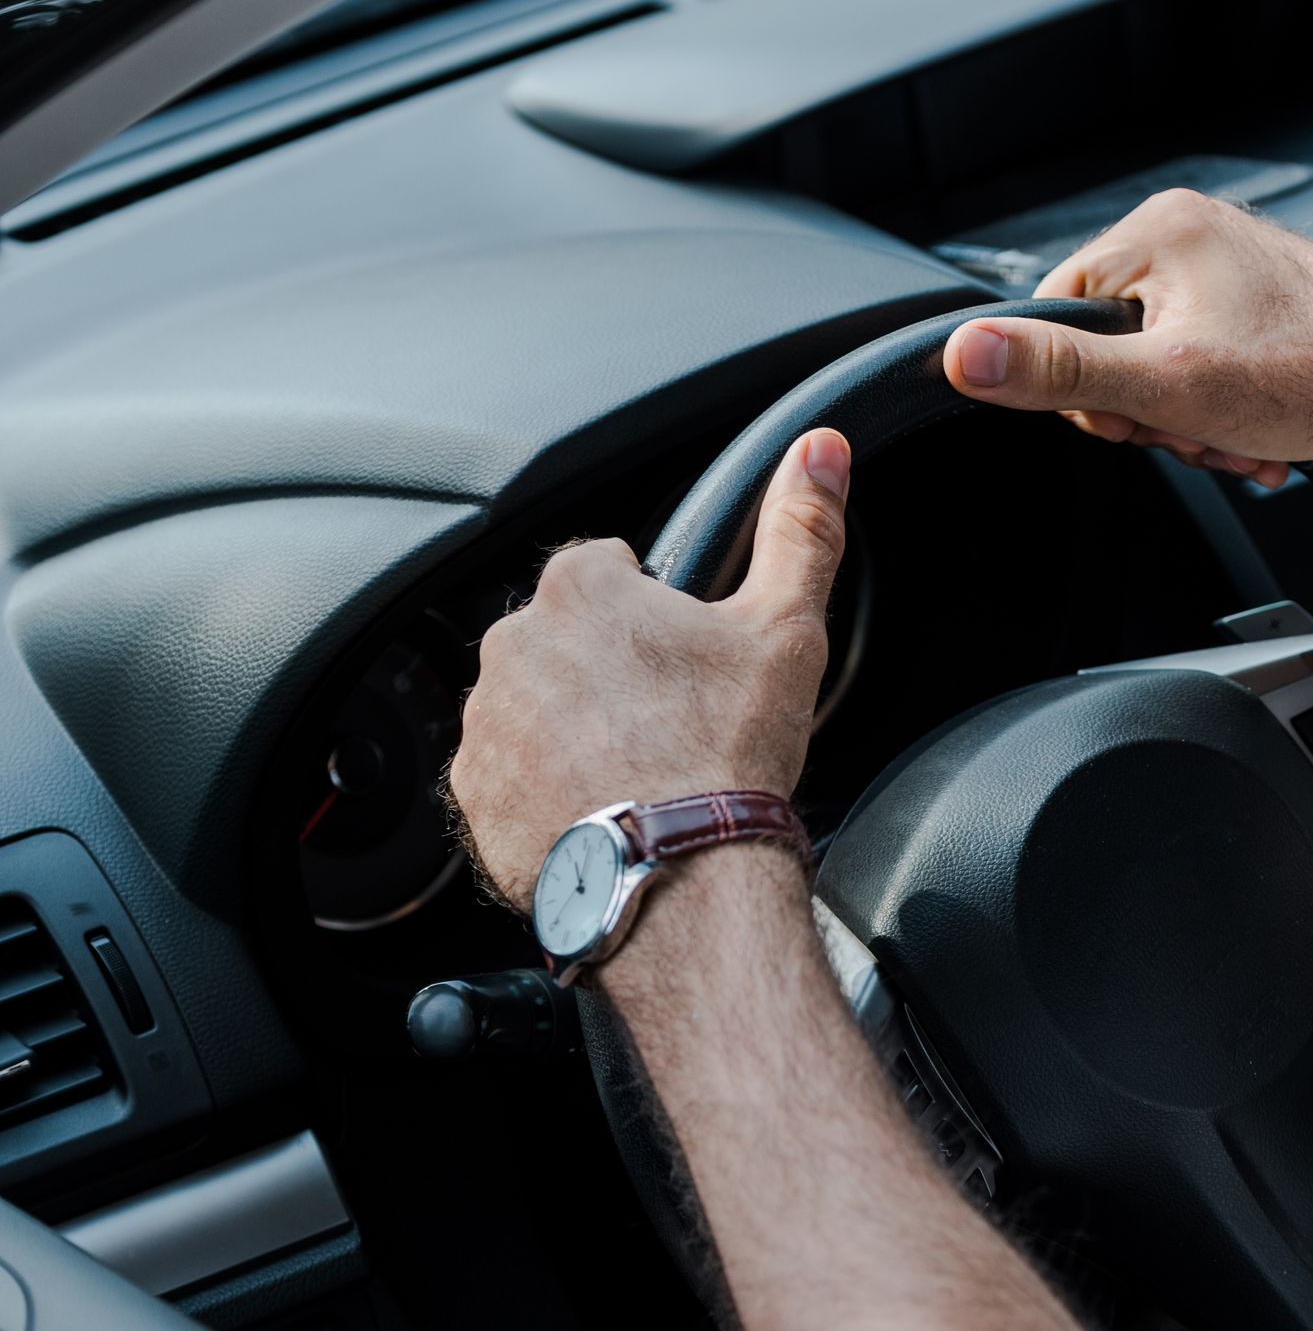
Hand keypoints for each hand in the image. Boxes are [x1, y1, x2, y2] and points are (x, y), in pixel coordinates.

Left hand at [450, 427, 848, 909]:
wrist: (681, 880)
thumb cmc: (729, 756)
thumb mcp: (786, 630)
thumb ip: (799, 532)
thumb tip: (822, 450)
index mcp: (579, 589)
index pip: (611, 570)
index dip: (659, 614)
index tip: (688, 665)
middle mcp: (513, 645)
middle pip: (569, 642)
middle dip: (610, 674)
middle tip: (671, 728)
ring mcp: (485, 722)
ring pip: (536, 707)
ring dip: (574, 730)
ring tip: (639, 777)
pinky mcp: (473, 794)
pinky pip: (509, 775)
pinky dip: (546, 790)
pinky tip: (604, 812)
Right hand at [940, 187, 1312, 478]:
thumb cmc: (1312, 374)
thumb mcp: (1162, 385)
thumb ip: (1059, 373)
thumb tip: (966, 354)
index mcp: (1157, 230)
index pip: (1059, 311)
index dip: (1084, 385)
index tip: (1130, 418)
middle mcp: (1194, 231)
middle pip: (1114, 342)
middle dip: (1149, 408)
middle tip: (1192, 430)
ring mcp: (1234, 264)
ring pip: (1165, 361)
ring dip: (1191, 419)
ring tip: (1236, 434)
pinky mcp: (1266, 300)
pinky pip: (1211, 360)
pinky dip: (1226, 409)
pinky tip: (1257, 432)